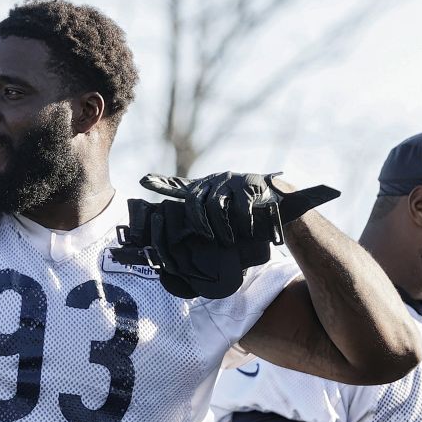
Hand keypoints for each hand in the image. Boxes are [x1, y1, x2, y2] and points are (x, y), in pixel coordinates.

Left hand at [141, 171, 283, 244]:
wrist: (279, 202)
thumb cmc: (247, 211)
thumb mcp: (223, 214)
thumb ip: (203, 219)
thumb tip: (187, 237)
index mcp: (206, 188)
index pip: (179, 185)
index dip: (162, 183)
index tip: (143, 180)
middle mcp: (215, 180)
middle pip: (195, 202)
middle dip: (199, 224)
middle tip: (207, 239)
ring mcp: (231, 180)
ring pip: (215, 207)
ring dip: (220, 228)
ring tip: (226, 241)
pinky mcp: (249, 184)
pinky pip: (239, 208)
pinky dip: (242, 223)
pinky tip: (246, 230)